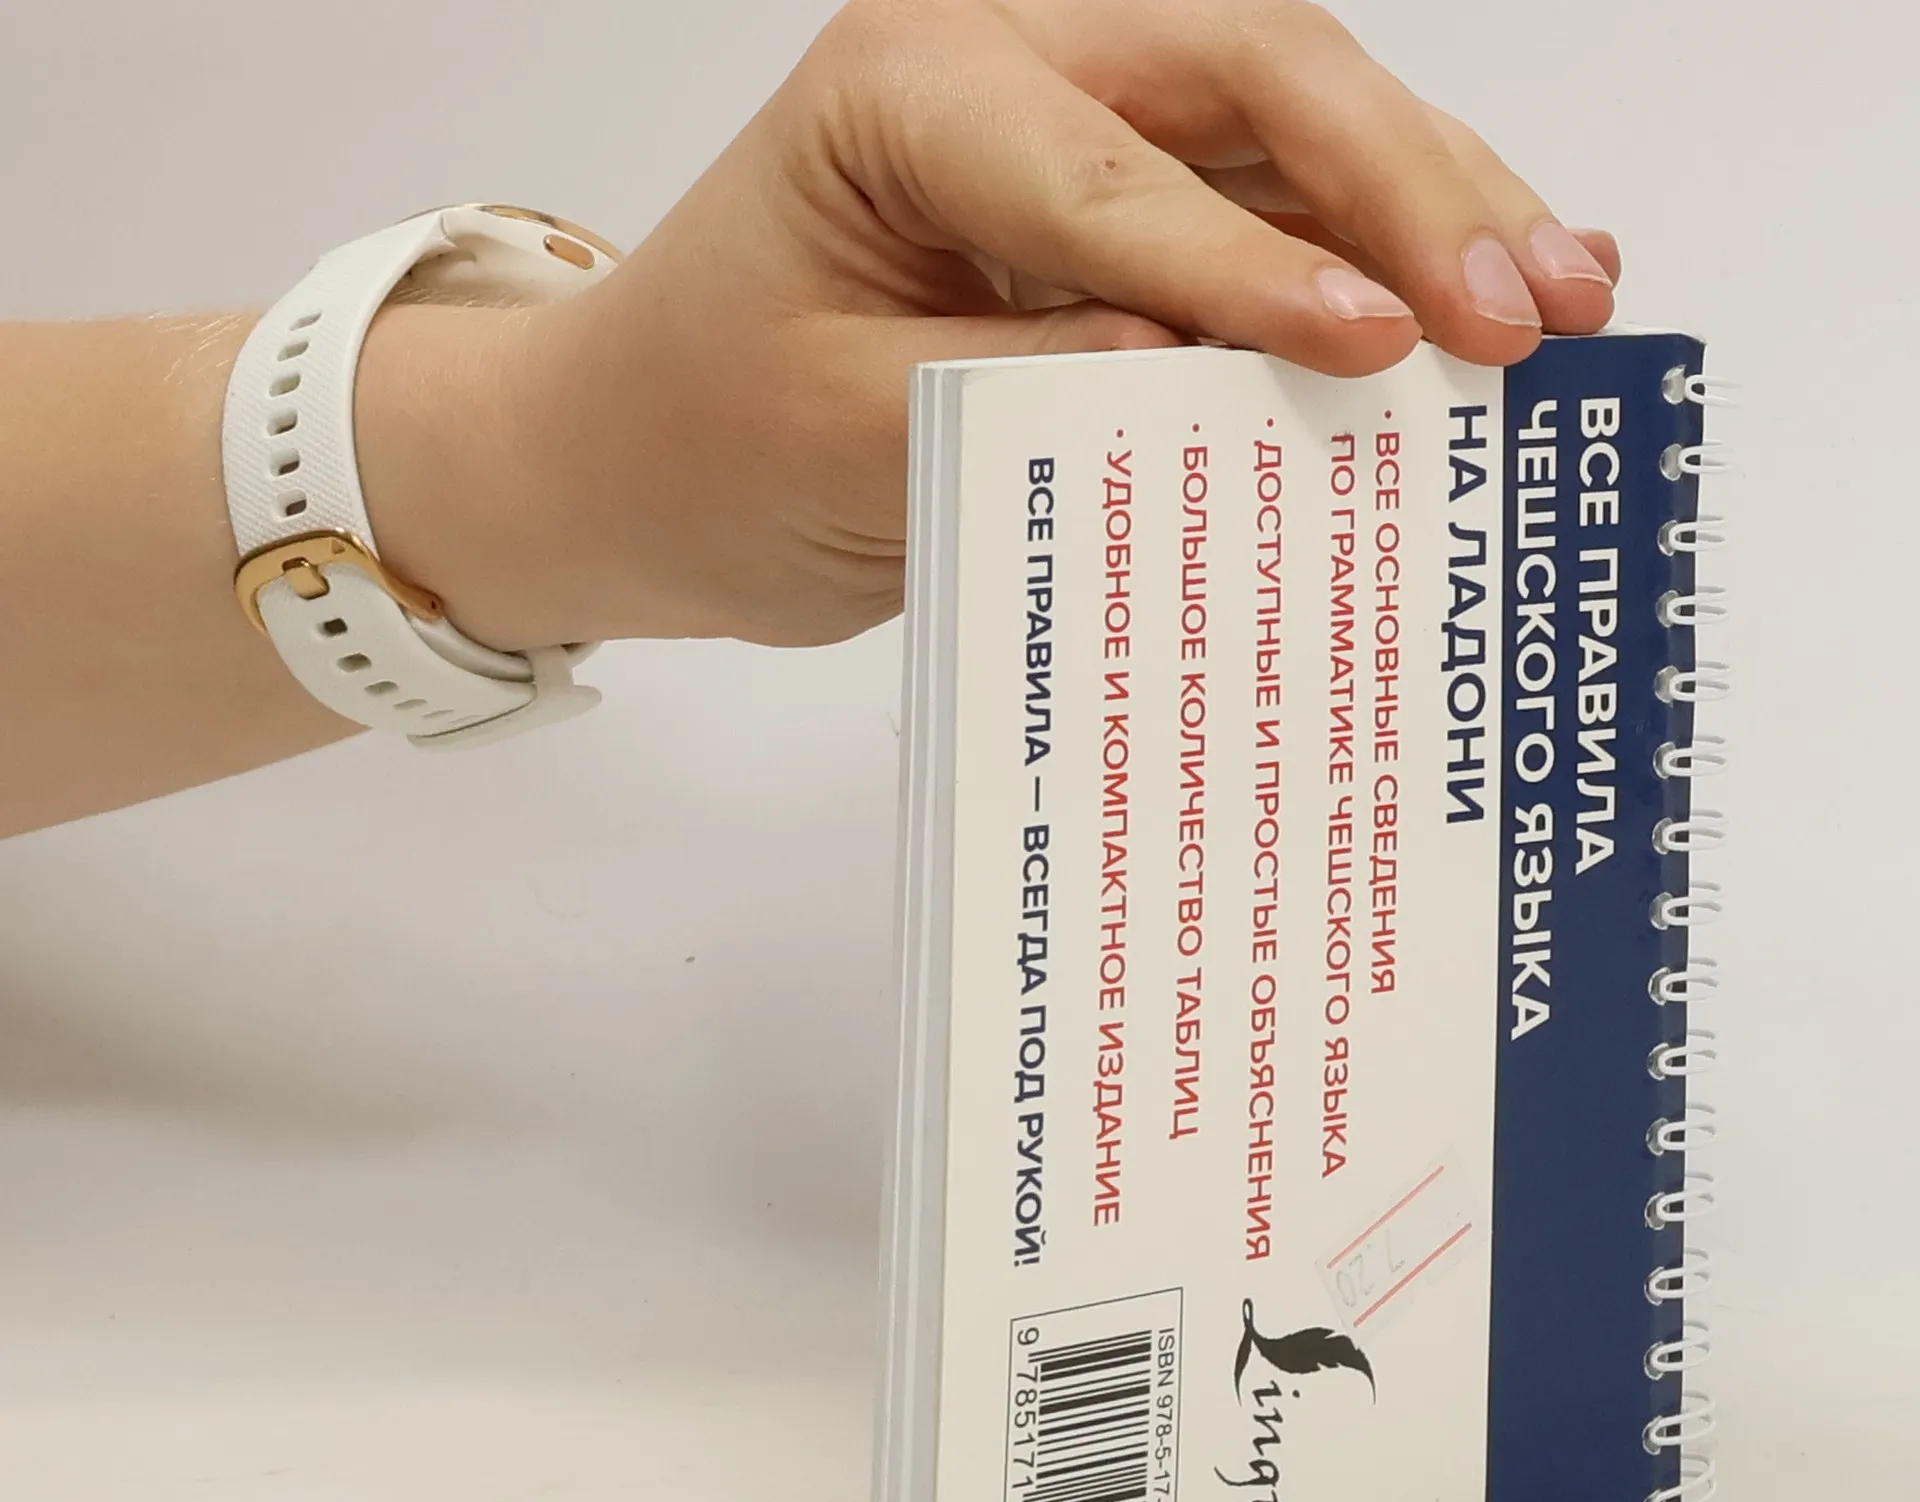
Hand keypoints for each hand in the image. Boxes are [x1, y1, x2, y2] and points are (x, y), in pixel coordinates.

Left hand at [388, 0, 1618, 652]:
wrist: (635, 461)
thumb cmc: (700, 438)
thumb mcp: (842, 436)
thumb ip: (1031, 397)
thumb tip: (1225, 384)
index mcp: (911, 84)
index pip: (1115, 168)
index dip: (1257, 266)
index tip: (1381, 351)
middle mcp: (1012, 66)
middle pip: (1260, 83)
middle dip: (1410, 195)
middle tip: (1532, 313)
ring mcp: (1078, 133)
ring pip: (1300, 136)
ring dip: (1440, 211)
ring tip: (1569, 302)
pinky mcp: (1115, 219)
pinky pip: (1275, 219)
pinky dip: (1382, 264)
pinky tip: (1485, 303)